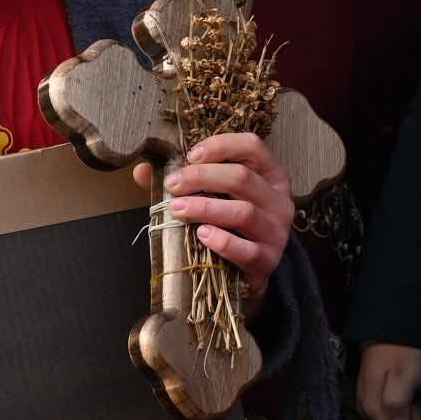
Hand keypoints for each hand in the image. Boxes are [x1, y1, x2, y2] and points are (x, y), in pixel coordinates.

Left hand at [133, 132, 293, 311]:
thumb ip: (180, 181)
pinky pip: (246, 249)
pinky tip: (200, 235)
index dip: (221, 145)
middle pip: (242, 177)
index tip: (189, 155)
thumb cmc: (227, 226)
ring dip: (205, 207)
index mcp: (269, 175)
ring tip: (177, 209)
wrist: (244, 274)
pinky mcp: (267, 260)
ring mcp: (276, 232)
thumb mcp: (209, 197)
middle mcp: (278, 200)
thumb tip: (142, 170)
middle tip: (172, 185)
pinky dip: (221, 241)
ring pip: (243, 211)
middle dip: (202, 177)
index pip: (252, 146)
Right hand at [357, 342, 420, 419]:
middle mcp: (364, 407)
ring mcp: (366, 402)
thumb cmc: (401, 353)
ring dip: (405, 416)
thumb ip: (397, 402)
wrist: (393, 333)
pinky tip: (407, 398)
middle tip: (418, 402)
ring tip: (414, 398)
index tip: (420, 412)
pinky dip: (400, 410)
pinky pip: (387, 414)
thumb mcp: (404, 376)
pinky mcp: (370, 396)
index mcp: (371, 405)